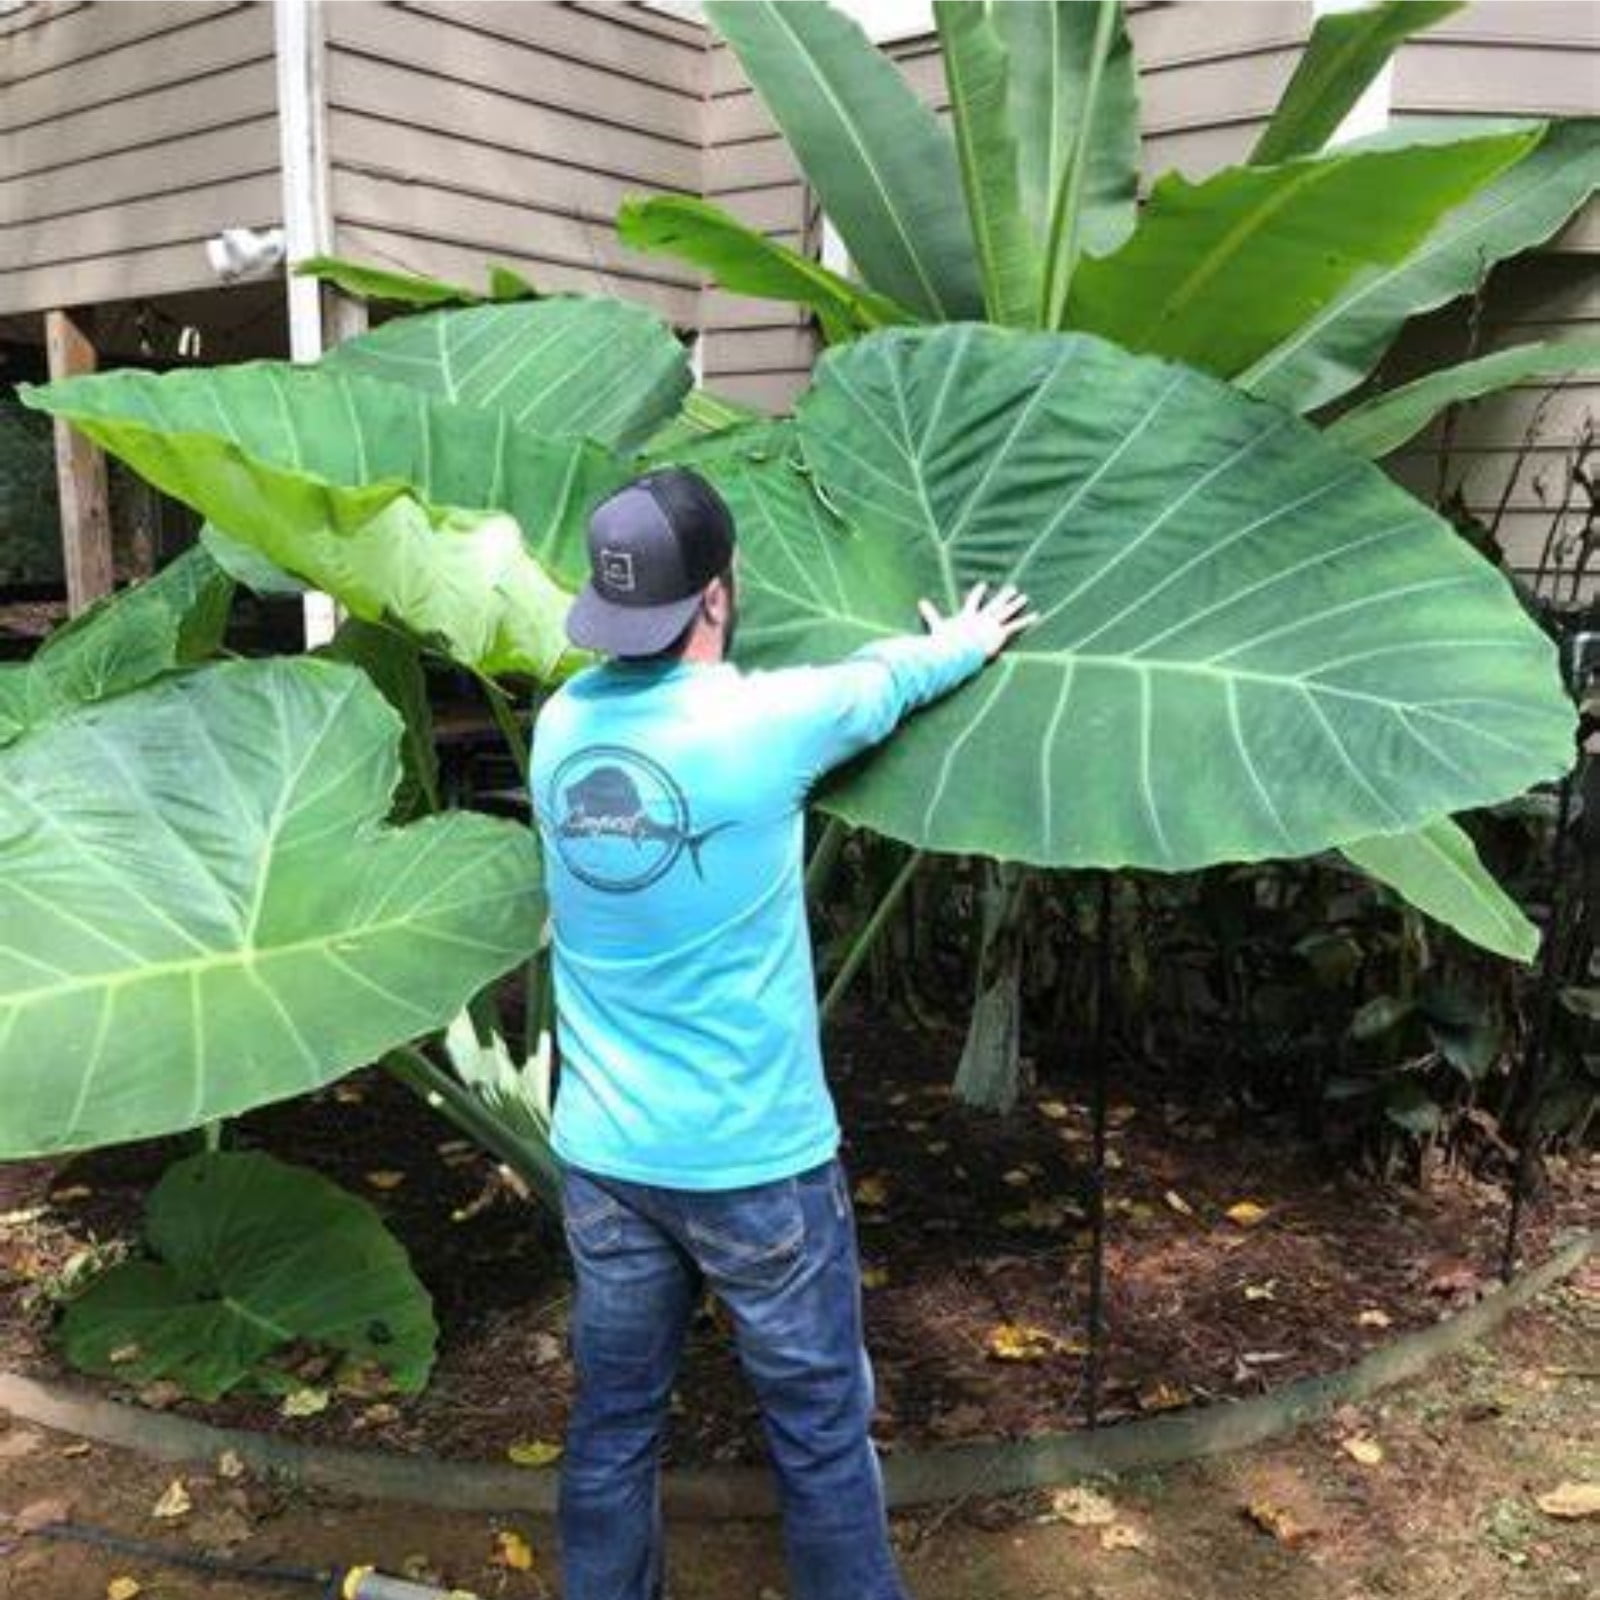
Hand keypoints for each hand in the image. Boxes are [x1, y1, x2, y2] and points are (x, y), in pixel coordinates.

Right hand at [918, 582, 1037, 659]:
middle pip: (994, 604)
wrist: (957, 648)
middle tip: (1012, 589)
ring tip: (1024, 597)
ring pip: (1006, 612)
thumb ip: (929, 614)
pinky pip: (1015, 626)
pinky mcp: (999, 633)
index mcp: (967, 616)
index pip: (973, 601)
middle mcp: (982, 618)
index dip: (978, 593)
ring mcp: (992, 625)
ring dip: (1015, 604)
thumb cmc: (946, 641)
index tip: (984, 585)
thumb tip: (919, 602)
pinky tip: (1036, 615)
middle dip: (1003, 597)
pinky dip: (1026, 621)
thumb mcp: (936, 626)